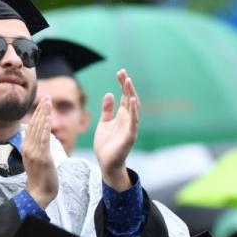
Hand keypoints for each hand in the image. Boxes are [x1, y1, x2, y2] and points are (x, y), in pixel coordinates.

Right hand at [22, 96, 58, 207]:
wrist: (39, 193)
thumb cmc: (40, 177)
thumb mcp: (36, 159)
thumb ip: (37, 147)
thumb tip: (41, 137)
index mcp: (26, 147)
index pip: (31, 126)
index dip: (37, 113)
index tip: (43, 102)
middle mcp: (28, 148)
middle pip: (34, 124)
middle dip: (41, 110)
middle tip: (47, 97)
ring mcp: (34, 152)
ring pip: (38, 129)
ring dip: (44, 114)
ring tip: (48, 102)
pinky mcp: (42, 157)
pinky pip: (43, 139)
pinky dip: (45, 127)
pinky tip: (48, 118)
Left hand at [94, 69, 138, 190]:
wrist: (106, 163)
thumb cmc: (106, 144)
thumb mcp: (103, 123)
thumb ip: (107, 110)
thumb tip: (109, 94)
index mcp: (122, 115)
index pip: (124, 96)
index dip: (122, 84)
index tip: (120, 72)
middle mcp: (128, 119)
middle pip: (130, 98)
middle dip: (127, 86)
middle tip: (123, 73)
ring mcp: (130, 127)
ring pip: (133, 108)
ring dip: (131, 94)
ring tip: (128, 82)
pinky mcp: (129, 136)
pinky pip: (133, 122)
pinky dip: (133, 111)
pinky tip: (131, 101)